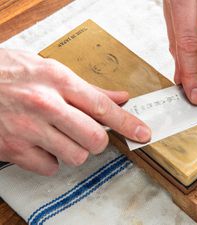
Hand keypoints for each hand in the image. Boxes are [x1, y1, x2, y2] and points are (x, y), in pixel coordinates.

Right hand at [0, 49, 150, 175]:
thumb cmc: (10, 73)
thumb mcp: (51, 70)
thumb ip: (88, 89)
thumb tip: (120, 98)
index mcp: (58, 81)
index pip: (103, 107)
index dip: (127, 123)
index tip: (142, 133)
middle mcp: (45, 105)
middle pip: (94, 139)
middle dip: (96, 140)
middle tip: (87, 133)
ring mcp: (28, 129)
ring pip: (75, 156)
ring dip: (73, 150)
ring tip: (59, 135)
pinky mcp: (14, 149)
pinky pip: (50, 167)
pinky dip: (51, 159)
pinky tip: (41, 144)